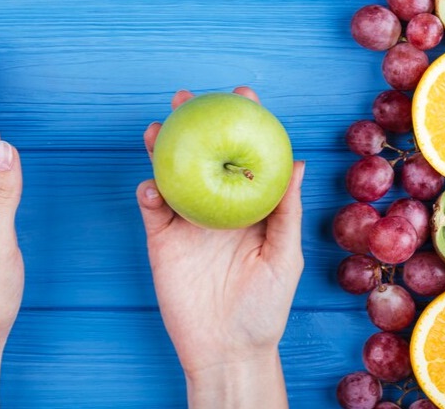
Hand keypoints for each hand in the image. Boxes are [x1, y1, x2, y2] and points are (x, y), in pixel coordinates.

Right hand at [136, 87, 304, 408]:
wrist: (228, 348)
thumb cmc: (265, 307)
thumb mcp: (285, 257)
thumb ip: (286, 211)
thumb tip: (296, 163)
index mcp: (248, 207)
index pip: (246, 156)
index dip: (244, 124)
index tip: (243, 95)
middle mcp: (216, 207)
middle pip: (202, 155)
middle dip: (193, 124)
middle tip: (186, 98)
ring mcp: (187, 222)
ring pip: (171, 174)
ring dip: (160, 149)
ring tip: (156, 129)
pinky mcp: (161, 240)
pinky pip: (152, 208)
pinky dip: (148, 191)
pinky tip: (152, 185)